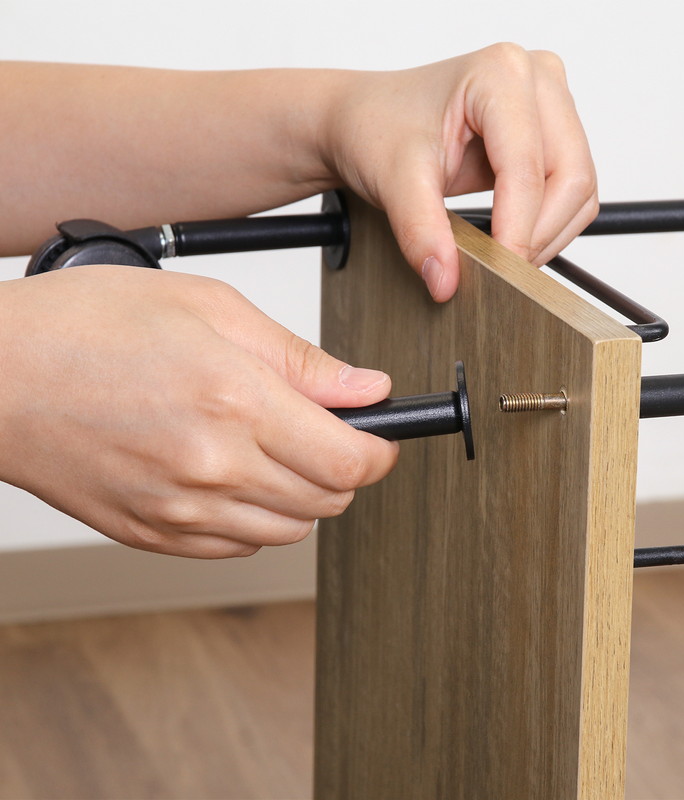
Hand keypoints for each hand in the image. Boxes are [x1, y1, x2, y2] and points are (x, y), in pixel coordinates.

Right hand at [0, 266, 397, 557]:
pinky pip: (238, 548)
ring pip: (288, 530)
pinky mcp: (153, 535)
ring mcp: (181, 512)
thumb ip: (300, 359)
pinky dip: (255, 518)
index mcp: (236, 402)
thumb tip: (367, 390)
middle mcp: (213, 468)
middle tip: (323, 432)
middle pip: (328, 501)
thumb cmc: (88, 328)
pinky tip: (234, 475)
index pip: (349, 462)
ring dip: (302, 495)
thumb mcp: (210, 308)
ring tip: (273, 448)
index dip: (380, 453)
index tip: (380, 439)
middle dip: (344, 469)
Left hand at [323, 44, 597, 300]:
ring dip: (546, 235)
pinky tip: (508, 238)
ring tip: (499, 256)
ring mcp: (550, 106)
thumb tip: (445, 281)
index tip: (496, 272)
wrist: (366, 121)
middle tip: (499, 272)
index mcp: (499, 74)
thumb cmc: (378, 129)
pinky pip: (571, 193)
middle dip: (537, 235)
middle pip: (570, 176)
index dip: (517, 229)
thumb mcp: (392, 181)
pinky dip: (547, 227)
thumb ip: (421, 231)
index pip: (527, 167)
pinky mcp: (551, 135)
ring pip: (578, 189)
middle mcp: (536, 80)